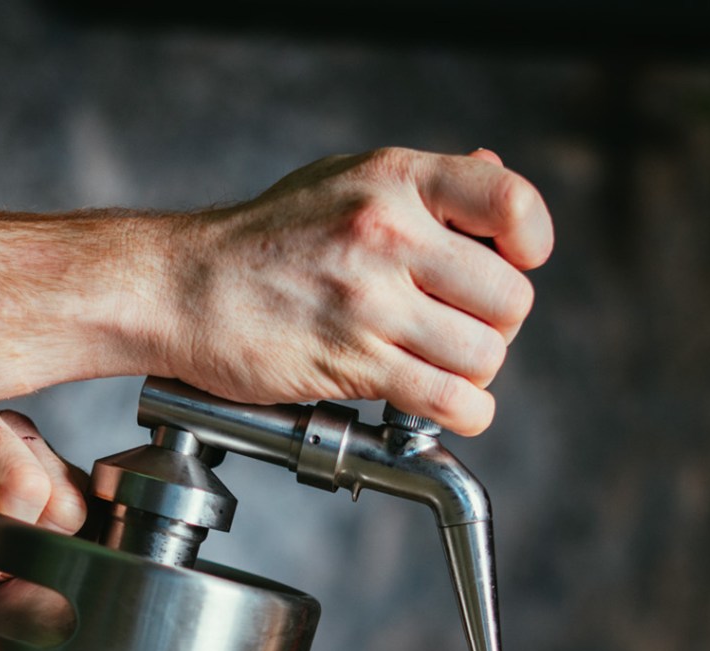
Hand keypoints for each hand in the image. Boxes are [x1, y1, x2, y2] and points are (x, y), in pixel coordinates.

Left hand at [0, 405, 88, 650]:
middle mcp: (13, 434)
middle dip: (26, 554)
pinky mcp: (70, 496)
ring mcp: (47, 463)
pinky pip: (98, 536)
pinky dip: (65, 565)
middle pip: (65, 503)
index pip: (23, 483)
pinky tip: (23, 568)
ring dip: (47, 562)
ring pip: (88, 523)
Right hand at [161, 147, 552, 434]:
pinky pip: (447, 401)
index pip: (511, 205)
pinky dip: (460, 415)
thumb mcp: (342, 181)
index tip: (513, 268)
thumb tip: (495, 175)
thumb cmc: (259, 243)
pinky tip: (439, 409)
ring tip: (436, 370)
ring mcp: (370, 301)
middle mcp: (389, 234)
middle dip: (495, 328)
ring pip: (484, 357)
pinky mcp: (351, 362)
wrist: (179, 289)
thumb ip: (421, 187)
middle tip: (458, 333)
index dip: (529, 248)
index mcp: (394, 180)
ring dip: (471, 376)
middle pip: (509, 300)